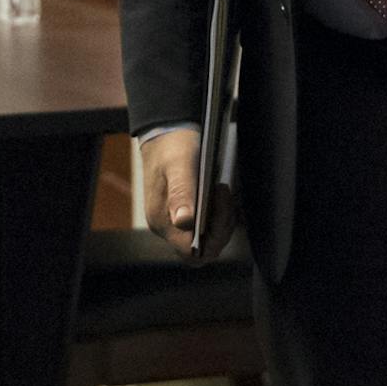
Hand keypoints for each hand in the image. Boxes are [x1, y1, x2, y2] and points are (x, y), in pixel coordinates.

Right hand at [140, 128, 239, 261]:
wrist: (165, 134)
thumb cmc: (172, 147)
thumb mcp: (179, 165)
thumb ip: (181, 192)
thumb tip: (184, 222)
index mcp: (162, 222)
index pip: (192, 251)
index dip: (214, 235)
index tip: (220, 203)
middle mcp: (167, 227)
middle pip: (202, 250)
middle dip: (222, 227)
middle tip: (224, 196)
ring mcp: (175, 222)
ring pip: (207, 240)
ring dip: (222, 219)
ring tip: (221, 191)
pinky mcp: (184, 214)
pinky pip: (206, 228)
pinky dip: (218, 215)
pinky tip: (220, 195)